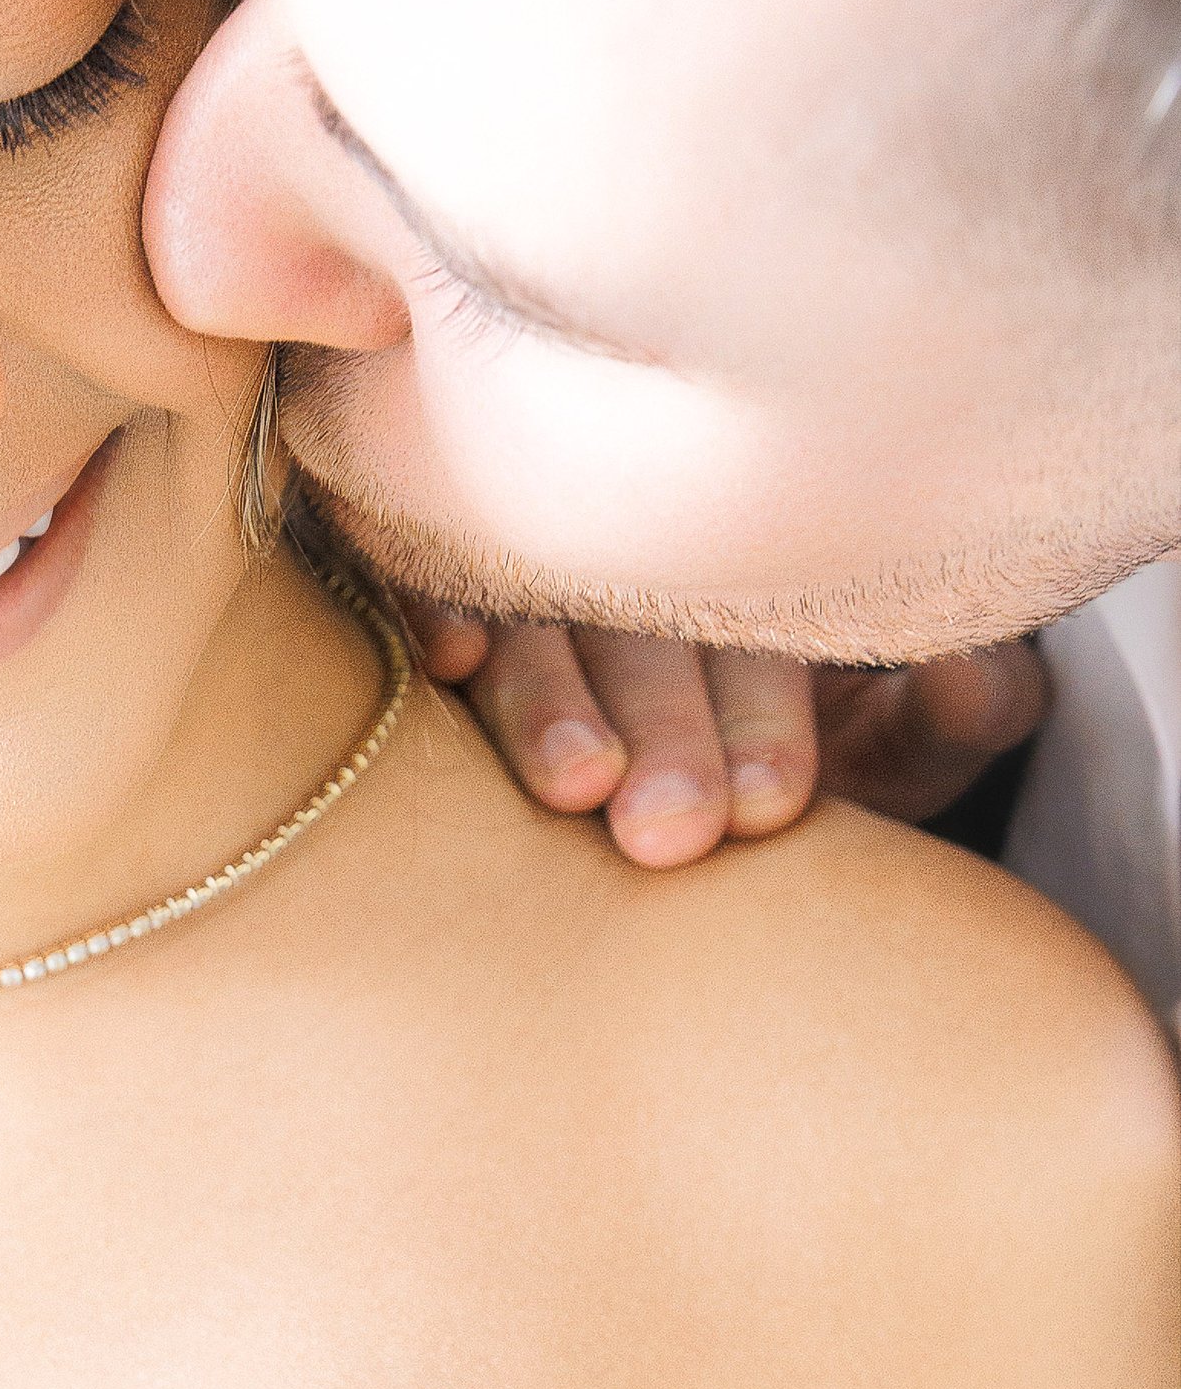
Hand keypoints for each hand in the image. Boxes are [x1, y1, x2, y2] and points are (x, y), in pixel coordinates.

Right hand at [410, 604, 1048, 868]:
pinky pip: (415, 574)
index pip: (756, 624)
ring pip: (532, 612)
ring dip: (549, 695)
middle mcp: (631, 561)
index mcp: (752, 579)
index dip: (763, 712)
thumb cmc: (807, 765)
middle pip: (638, 623)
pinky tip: (450, 661)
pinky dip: (432, 608)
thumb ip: (964, 715)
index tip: (776, 806)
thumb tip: (974, 668)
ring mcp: (521, 566)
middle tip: (670, 827)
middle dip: (661, 724)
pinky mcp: (422, 575)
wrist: (712, 822)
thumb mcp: (901, 751)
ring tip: (575, 781)